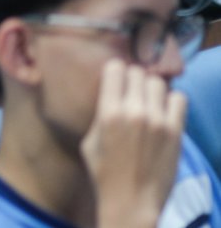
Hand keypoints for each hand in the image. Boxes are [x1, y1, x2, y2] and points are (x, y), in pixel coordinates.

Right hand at [80, 60, 185, 227]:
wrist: (131, 201)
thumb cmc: (103, 173)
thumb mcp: (89, 140)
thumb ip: (100, 114)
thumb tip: (110, 95)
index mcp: (109, 112)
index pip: (115, 68)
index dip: (114, 72)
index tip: (114, 80)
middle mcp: (134, 112)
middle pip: (138, 72)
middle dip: (132, 79)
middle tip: (130, 91)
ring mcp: (158, 121)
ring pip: (158, 82)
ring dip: (151, 88)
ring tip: (147, 100)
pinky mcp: (176, 131)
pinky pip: (179, 98)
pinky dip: (171, 100)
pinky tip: (163, 110)